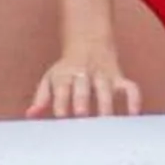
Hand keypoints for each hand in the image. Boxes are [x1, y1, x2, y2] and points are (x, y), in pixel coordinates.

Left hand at [26, 42, 141, 118]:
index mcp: (66, 74)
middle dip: (82, 99)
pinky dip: (134, 99)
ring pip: (107, 88)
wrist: (89, 42)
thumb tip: (30, 115)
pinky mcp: (119, 78)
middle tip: (80, 115)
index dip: (61, 100)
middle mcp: (85, 74)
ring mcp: (104, 76)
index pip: (62, 86)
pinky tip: (133, 115)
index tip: (60, 116)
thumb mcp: (51, 78)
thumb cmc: (67, 69)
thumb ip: (41, 97)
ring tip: (104, 122)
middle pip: (84, 86)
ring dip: (105, 104)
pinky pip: (130, 87)